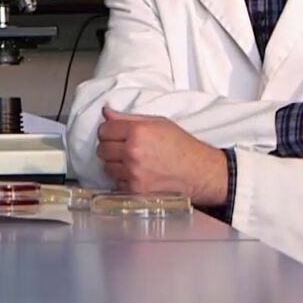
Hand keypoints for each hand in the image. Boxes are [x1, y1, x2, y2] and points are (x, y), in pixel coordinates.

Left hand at [96, 106, 228, 206]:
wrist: (200, 172)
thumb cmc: (182, 146)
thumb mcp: (158, 123)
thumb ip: (129, 117)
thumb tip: (106, 112)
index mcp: (138, 131)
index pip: (104, 130)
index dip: (109, 132)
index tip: (116, 134)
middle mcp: (133, 152)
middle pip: (102, 149)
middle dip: (110, 148)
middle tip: (124, 149)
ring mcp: (133, 173)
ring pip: (107, 167)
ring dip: (115, 165)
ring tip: (133, 162)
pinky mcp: (135, 190)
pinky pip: (117, 183)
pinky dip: (124, 180)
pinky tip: (138, 174)